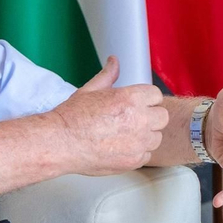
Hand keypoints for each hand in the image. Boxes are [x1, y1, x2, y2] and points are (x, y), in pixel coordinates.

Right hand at [53, 57, 167, 174]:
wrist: (60, 143)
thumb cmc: (72, 117)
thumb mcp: (91, 89)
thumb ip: (108, 75)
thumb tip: (114, 61)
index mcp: (131, 98)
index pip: (156, 95)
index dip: (146, 99)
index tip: (138, 104)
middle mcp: (139, 119)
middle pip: (162, 116)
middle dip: (150, 116)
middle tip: (133, 120)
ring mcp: (138, 142)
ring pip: (156, 137)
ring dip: (146, 135)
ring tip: (126, 135)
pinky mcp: (134, 160)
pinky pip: (147, 154)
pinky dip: (138, 152)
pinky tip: (122, 148)